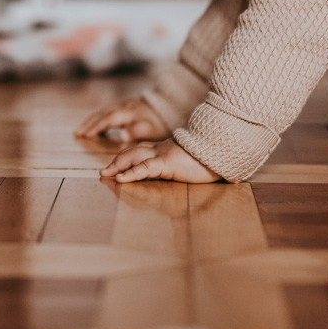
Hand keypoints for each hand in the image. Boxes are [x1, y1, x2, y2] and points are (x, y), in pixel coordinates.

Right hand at [74, 96, 169, 142]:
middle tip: (77, 133)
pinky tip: (98, 124)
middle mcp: (124, 107)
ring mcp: (125, 105)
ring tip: (82, 129)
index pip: (108, 119)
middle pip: (103, 114)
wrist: (170, 105)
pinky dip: (100, 117)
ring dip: (92, 119)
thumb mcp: (151, 129)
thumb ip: (135, 131)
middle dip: (89, 123)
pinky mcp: (127, 106)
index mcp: (128, 112)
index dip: (96, 127)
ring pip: (104, 111)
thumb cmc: (161, 121)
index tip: (85, 135)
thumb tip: (121, 135)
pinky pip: (109, 111)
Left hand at [99, 138, 219, 182]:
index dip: (126, 158)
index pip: (141, 151)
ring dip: (117, 166)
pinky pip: (146, 168)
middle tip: (104, 172)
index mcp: (165, 149)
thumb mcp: (191, 164)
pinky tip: (120, 179)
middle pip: (132, 152)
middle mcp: (161, 149)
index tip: (115, 167)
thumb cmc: (211, 159)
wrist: (223, 150)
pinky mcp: (168, 164)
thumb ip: (182, 167)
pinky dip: (131, 173)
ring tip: (105, 174)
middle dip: (116, 161)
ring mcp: (163, 155)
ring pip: (134, 157)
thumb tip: (180, 179)